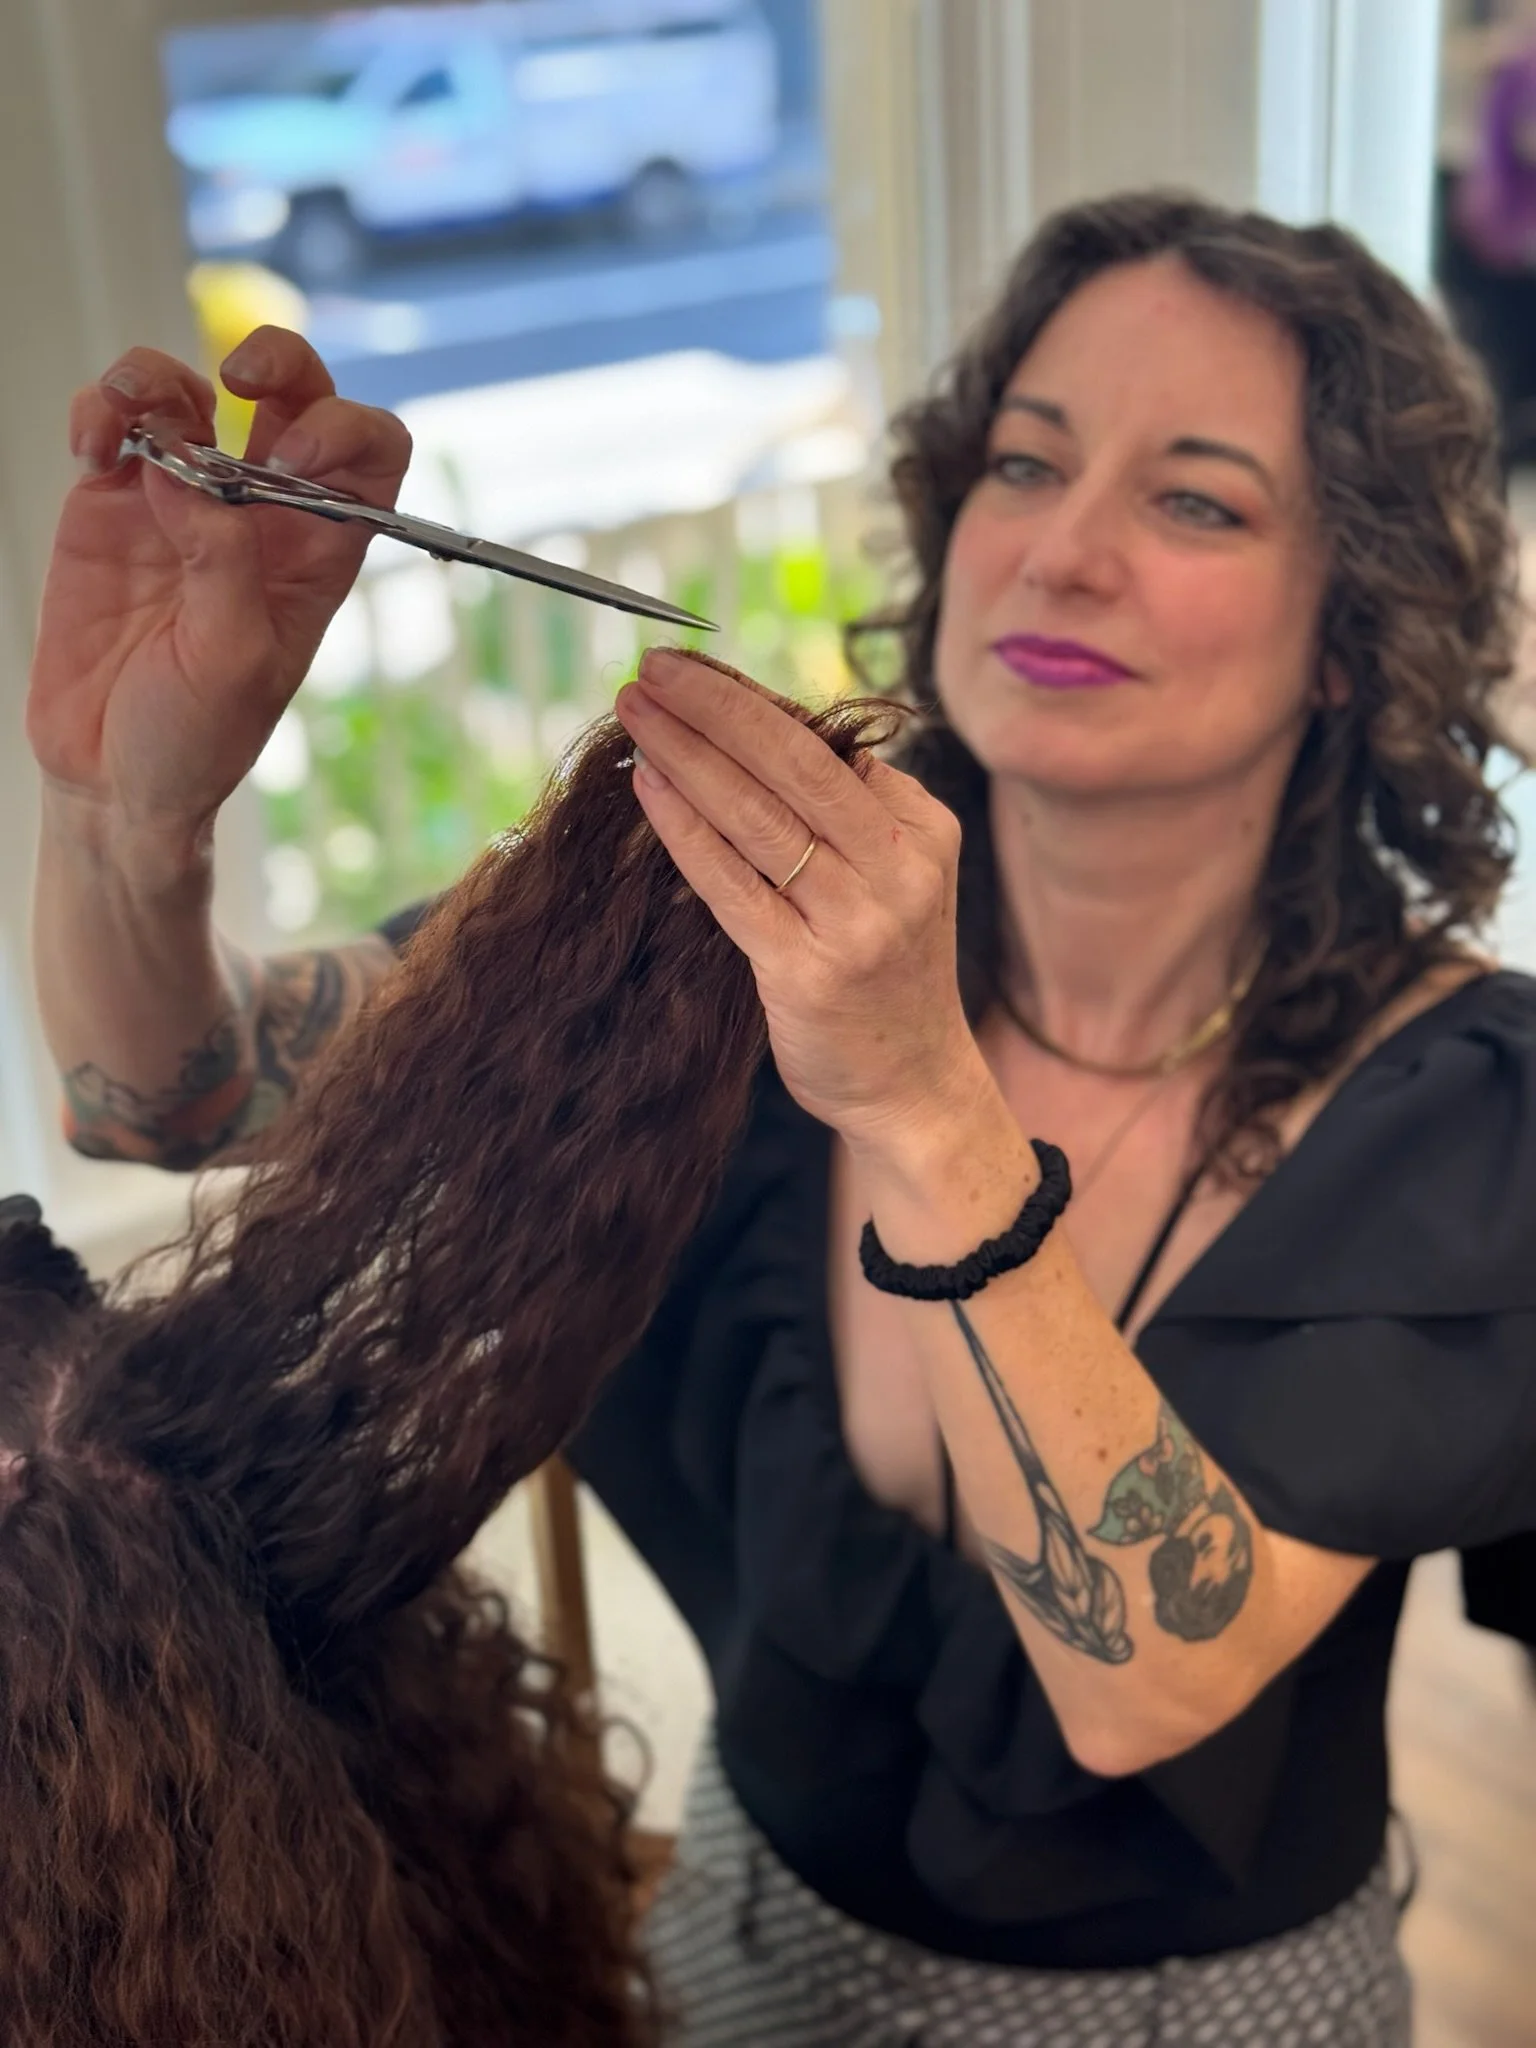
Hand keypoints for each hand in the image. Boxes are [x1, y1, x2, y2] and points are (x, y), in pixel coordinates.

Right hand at [29, 326, 411, 848]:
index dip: (346, 432)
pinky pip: (115, 422)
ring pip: (188, 391)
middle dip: (276, 361)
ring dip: (160, 377)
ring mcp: (181, 501)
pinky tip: (93, 444)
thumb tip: (188, 473)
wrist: (111, 778)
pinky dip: (103, 408)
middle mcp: (257, 514)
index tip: (295, 456)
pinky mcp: (110, 504)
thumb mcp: (232, 660)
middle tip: (237, 379)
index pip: (368, 457)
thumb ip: (223, 561)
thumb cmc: (194, 740)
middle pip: (292, 395)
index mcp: (316, 553)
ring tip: (129, 417)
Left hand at [613, 648, 990, 1155]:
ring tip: (635, 717)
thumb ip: (850, 814)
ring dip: (687, 756)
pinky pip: (731, 884)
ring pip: (756, 817)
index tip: (690, 674)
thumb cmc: (889, 974)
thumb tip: (759, 738)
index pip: (824, 744)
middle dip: (713, 708)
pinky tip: (648, 789)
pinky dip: (685, 829)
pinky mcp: (805, 973)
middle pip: (792, 764)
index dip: (748, 702)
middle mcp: (897, 868)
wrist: (917, 1085)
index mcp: (921, 830)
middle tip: (651, 672)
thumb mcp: (900, 878)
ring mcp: (855, 922)